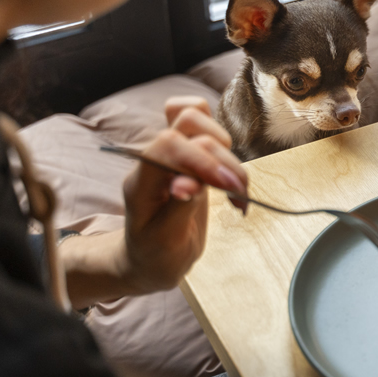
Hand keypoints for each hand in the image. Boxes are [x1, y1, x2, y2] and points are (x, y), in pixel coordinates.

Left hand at [118, 96, 247, 293]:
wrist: (151, 258)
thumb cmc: (154, 255)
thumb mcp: (165, 243)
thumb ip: (178, 208)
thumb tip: (188, 183)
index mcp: (140, 180)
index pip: (168, 144)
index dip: (201, 159)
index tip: (225, 187)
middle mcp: (155, 159)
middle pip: (188, 121)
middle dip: (221, 157)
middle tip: (236, 194)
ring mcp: (173, 154)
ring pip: (202, 118)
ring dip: (228, 153)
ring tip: (237, 191)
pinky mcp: (191, 156)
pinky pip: (209, 129)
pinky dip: (228, 149)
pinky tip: (232, 181)